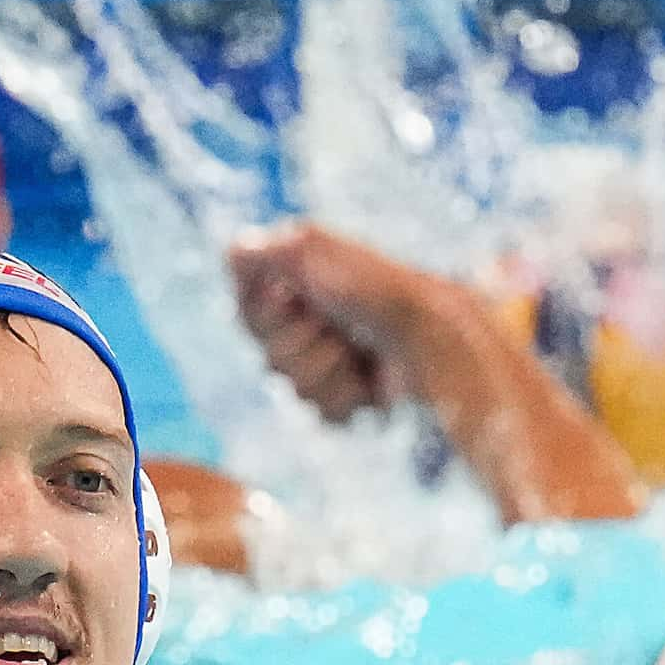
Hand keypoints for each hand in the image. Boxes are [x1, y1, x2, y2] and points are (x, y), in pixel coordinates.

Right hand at [226, 222, 473, 423]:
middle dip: (300, 343)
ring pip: (295, 389)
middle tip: (335, 325)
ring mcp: (332, 365)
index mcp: (298, 287)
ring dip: (327, 369)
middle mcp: (312, 326)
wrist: (431, 330)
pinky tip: (368, 380)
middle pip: (269, 357)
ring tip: (358, 352)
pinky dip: (347, 395)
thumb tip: (233, 251)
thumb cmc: (375, 286)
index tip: (289, 299)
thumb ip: (265, 251)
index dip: (266, 314)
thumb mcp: (313, 250)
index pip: (248, 313)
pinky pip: (323, 414)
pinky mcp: (353, 399)